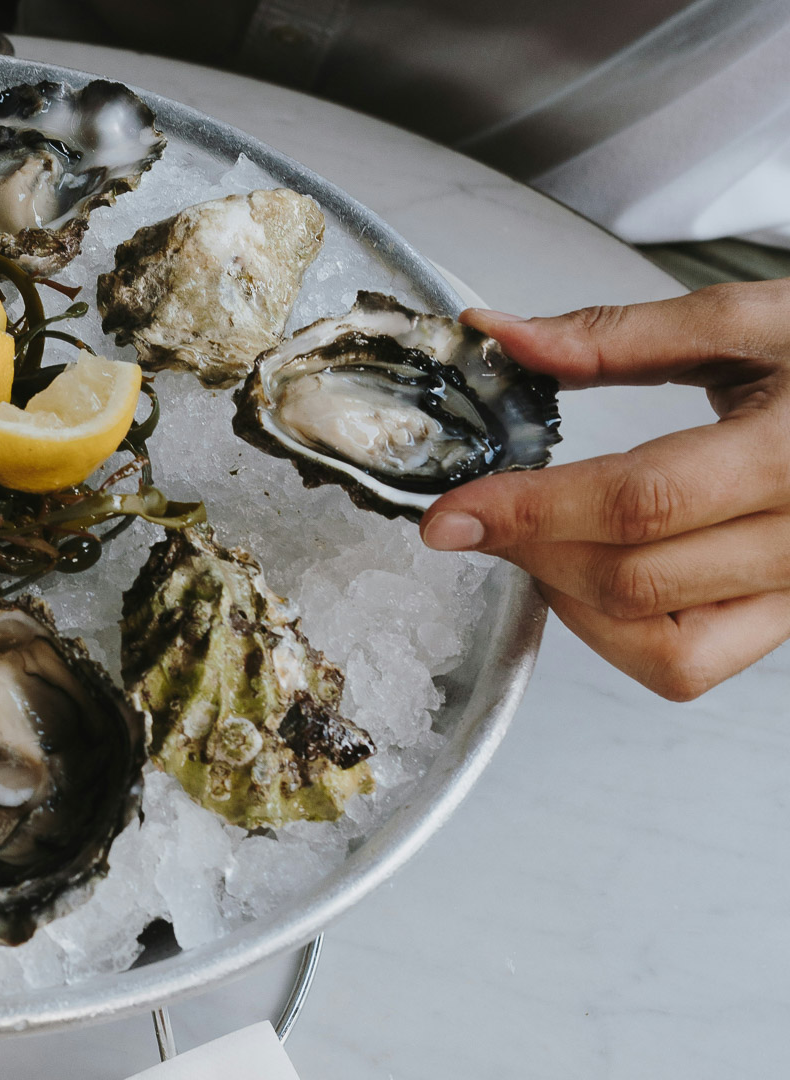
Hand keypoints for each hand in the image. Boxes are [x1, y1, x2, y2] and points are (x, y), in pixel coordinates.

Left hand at [419, 279, 789, 700]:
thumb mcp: (749, 319)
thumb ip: (617, 336)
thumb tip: (499, 337)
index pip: (642, 501)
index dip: (531, 512)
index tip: (449, 514)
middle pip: (638, 582)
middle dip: (533, 553)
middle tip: (477, 517)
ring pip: (666, 650)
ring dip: (574, 605)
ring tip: (538, 541)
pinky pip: (694, 663)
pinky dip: (621, 633)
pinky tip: (591, 574)